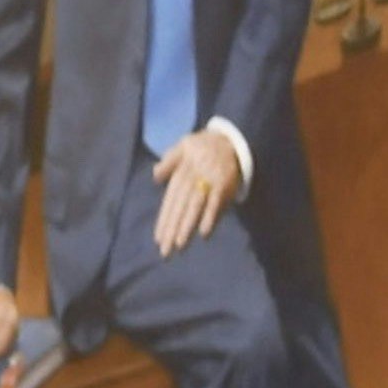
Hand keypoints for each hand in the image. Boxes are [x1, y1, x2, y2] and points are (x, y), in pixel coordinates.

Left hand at [152, 126, 244, 255]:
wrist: (232, 135)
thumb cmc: (205, 144)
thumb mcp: (183, 146)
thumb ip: (169, 161)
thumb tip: (154, 176)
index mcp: (181, 172)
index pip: (170, 201)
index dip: (164, 220)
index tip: (158, 240)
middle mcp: (193, 178)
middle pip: (180, 207)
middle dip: (173, 230)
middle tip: (166, 252)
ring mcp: (209, 181)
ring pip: (195, 207)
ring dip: (187, 226)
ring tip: (180, 245)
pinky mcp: (225, 184)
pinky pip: (216, 203)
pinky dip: (211, 217)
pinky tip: (204, 234)